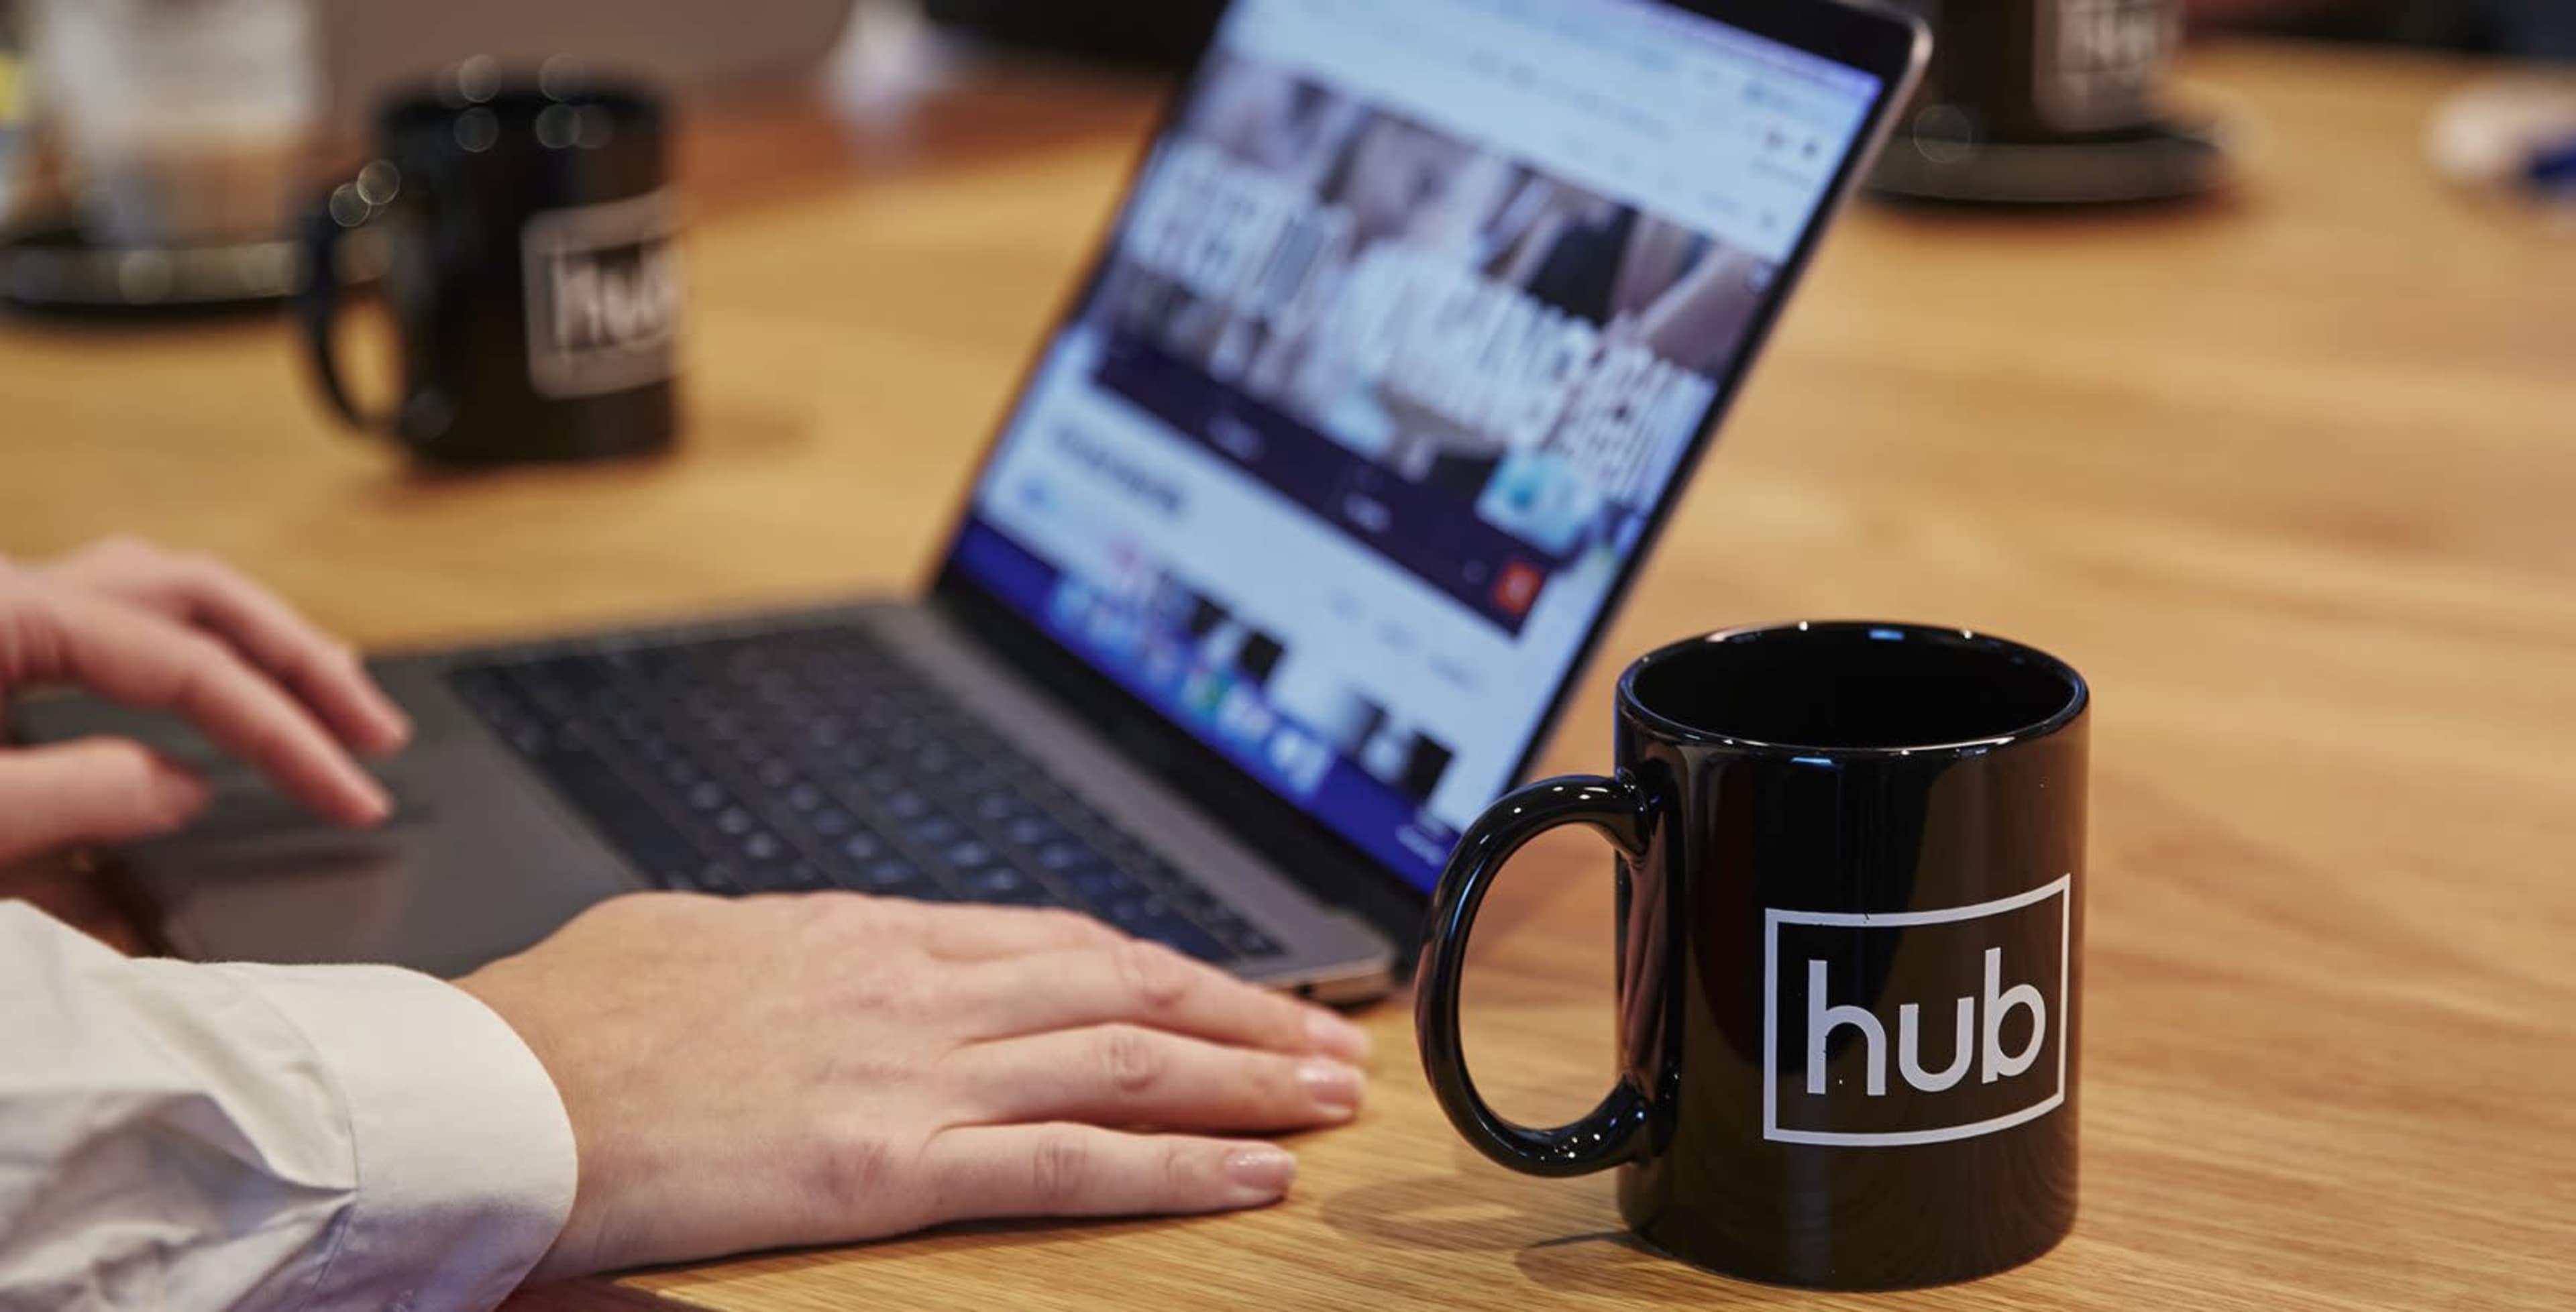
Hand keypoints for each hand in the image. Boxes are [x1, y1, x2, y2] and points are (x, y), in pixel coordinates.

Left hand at [0, 536, 409, 863]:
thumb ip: (74, 798)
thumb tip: (188, 788)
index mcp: (9, 613)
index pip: (191, 665)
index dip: (288, 733)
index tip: (355, 797)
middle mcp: (18, 593)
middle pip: (200, 597)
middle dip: (301, 661)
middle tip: (378, 732)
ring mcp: (7, 613)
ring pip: (165, 594)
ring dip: (259, 641)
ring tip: (331, 693)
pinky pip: (118, 618)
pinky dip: (194, 641)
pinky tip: (223, 678)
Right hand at [454, 892, 1373, 1278]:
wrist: (493, 1087)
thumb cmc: (567, 1020)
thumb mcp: (693, 943)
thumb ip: (786, 947)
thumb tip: (813, 949)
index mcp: (869, 932)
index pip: (1062, 940)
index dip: (1165, 968)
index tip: (1230, 989)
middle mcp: (916, 987)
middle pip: (1124, 990)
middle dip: (1241, 1017)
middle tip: (1333, 1039)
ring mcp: (913, 1073)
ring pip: (1126, 1064)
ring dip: (1245, 1079)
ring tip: (1333, 1095)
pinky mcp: (890, 1167)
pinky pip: (1071, 1164)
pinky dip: (1179, 1168)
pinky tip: (1255, 1172)